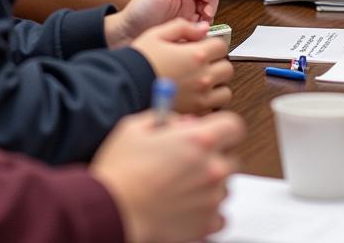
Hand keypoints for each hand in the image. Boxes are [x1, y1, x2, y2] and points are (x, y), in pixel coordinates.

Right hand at [91, 108, 244, 242]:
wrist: (110, 213)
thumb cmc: (120, 173)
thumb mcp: (136, 128)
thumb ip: (165, 118)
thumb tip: (181, 123)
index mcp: (199, 140)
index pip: (234, 126)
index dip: (222, 128)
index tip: (212, 133)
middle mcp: (212, 169)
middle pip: (231, 157)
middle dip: (213, 156)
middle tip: (189, 161)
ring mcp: (211, 199)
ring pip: (225, 186)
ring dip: (210, 184)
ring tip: (181, 186)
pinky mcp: (205, 225)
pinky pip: (219, 216)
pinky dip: (207, 212)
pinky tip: (187, 206)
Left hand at [104, 0, 218, 47]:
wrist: (126, 34)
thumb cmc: (139, 11)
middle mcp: (184, 8)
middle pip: (207, 5)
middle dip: (211, 6)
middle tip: (206, 11)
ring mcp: (184, 24)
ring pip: (206, 20)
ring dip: (208, 20)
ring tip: (202, 22)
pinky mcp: (184, 38)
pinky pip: (199, 36)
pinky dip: (203, 34)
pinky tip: (198, 33)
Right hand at [131, 18, 233, 113]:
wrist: (124, 87)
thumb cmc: (139, 61)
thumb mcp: (158, 34)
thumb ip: (183, 27)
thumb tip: (202, 28)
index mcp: (196, 55)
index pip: (221, 46)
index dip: (212, 44)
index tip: (204, 47)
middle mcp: (202, 77)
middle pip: (227, 68)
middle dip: (218, 64)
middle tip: (204, 64)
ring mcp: (199, 98)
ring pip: (225, 91)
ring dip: (218, 86)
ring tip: (203, 82)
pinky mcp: (193, 113)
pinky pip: (213, 109)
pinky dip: (209, 104)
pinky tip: (196, 97)